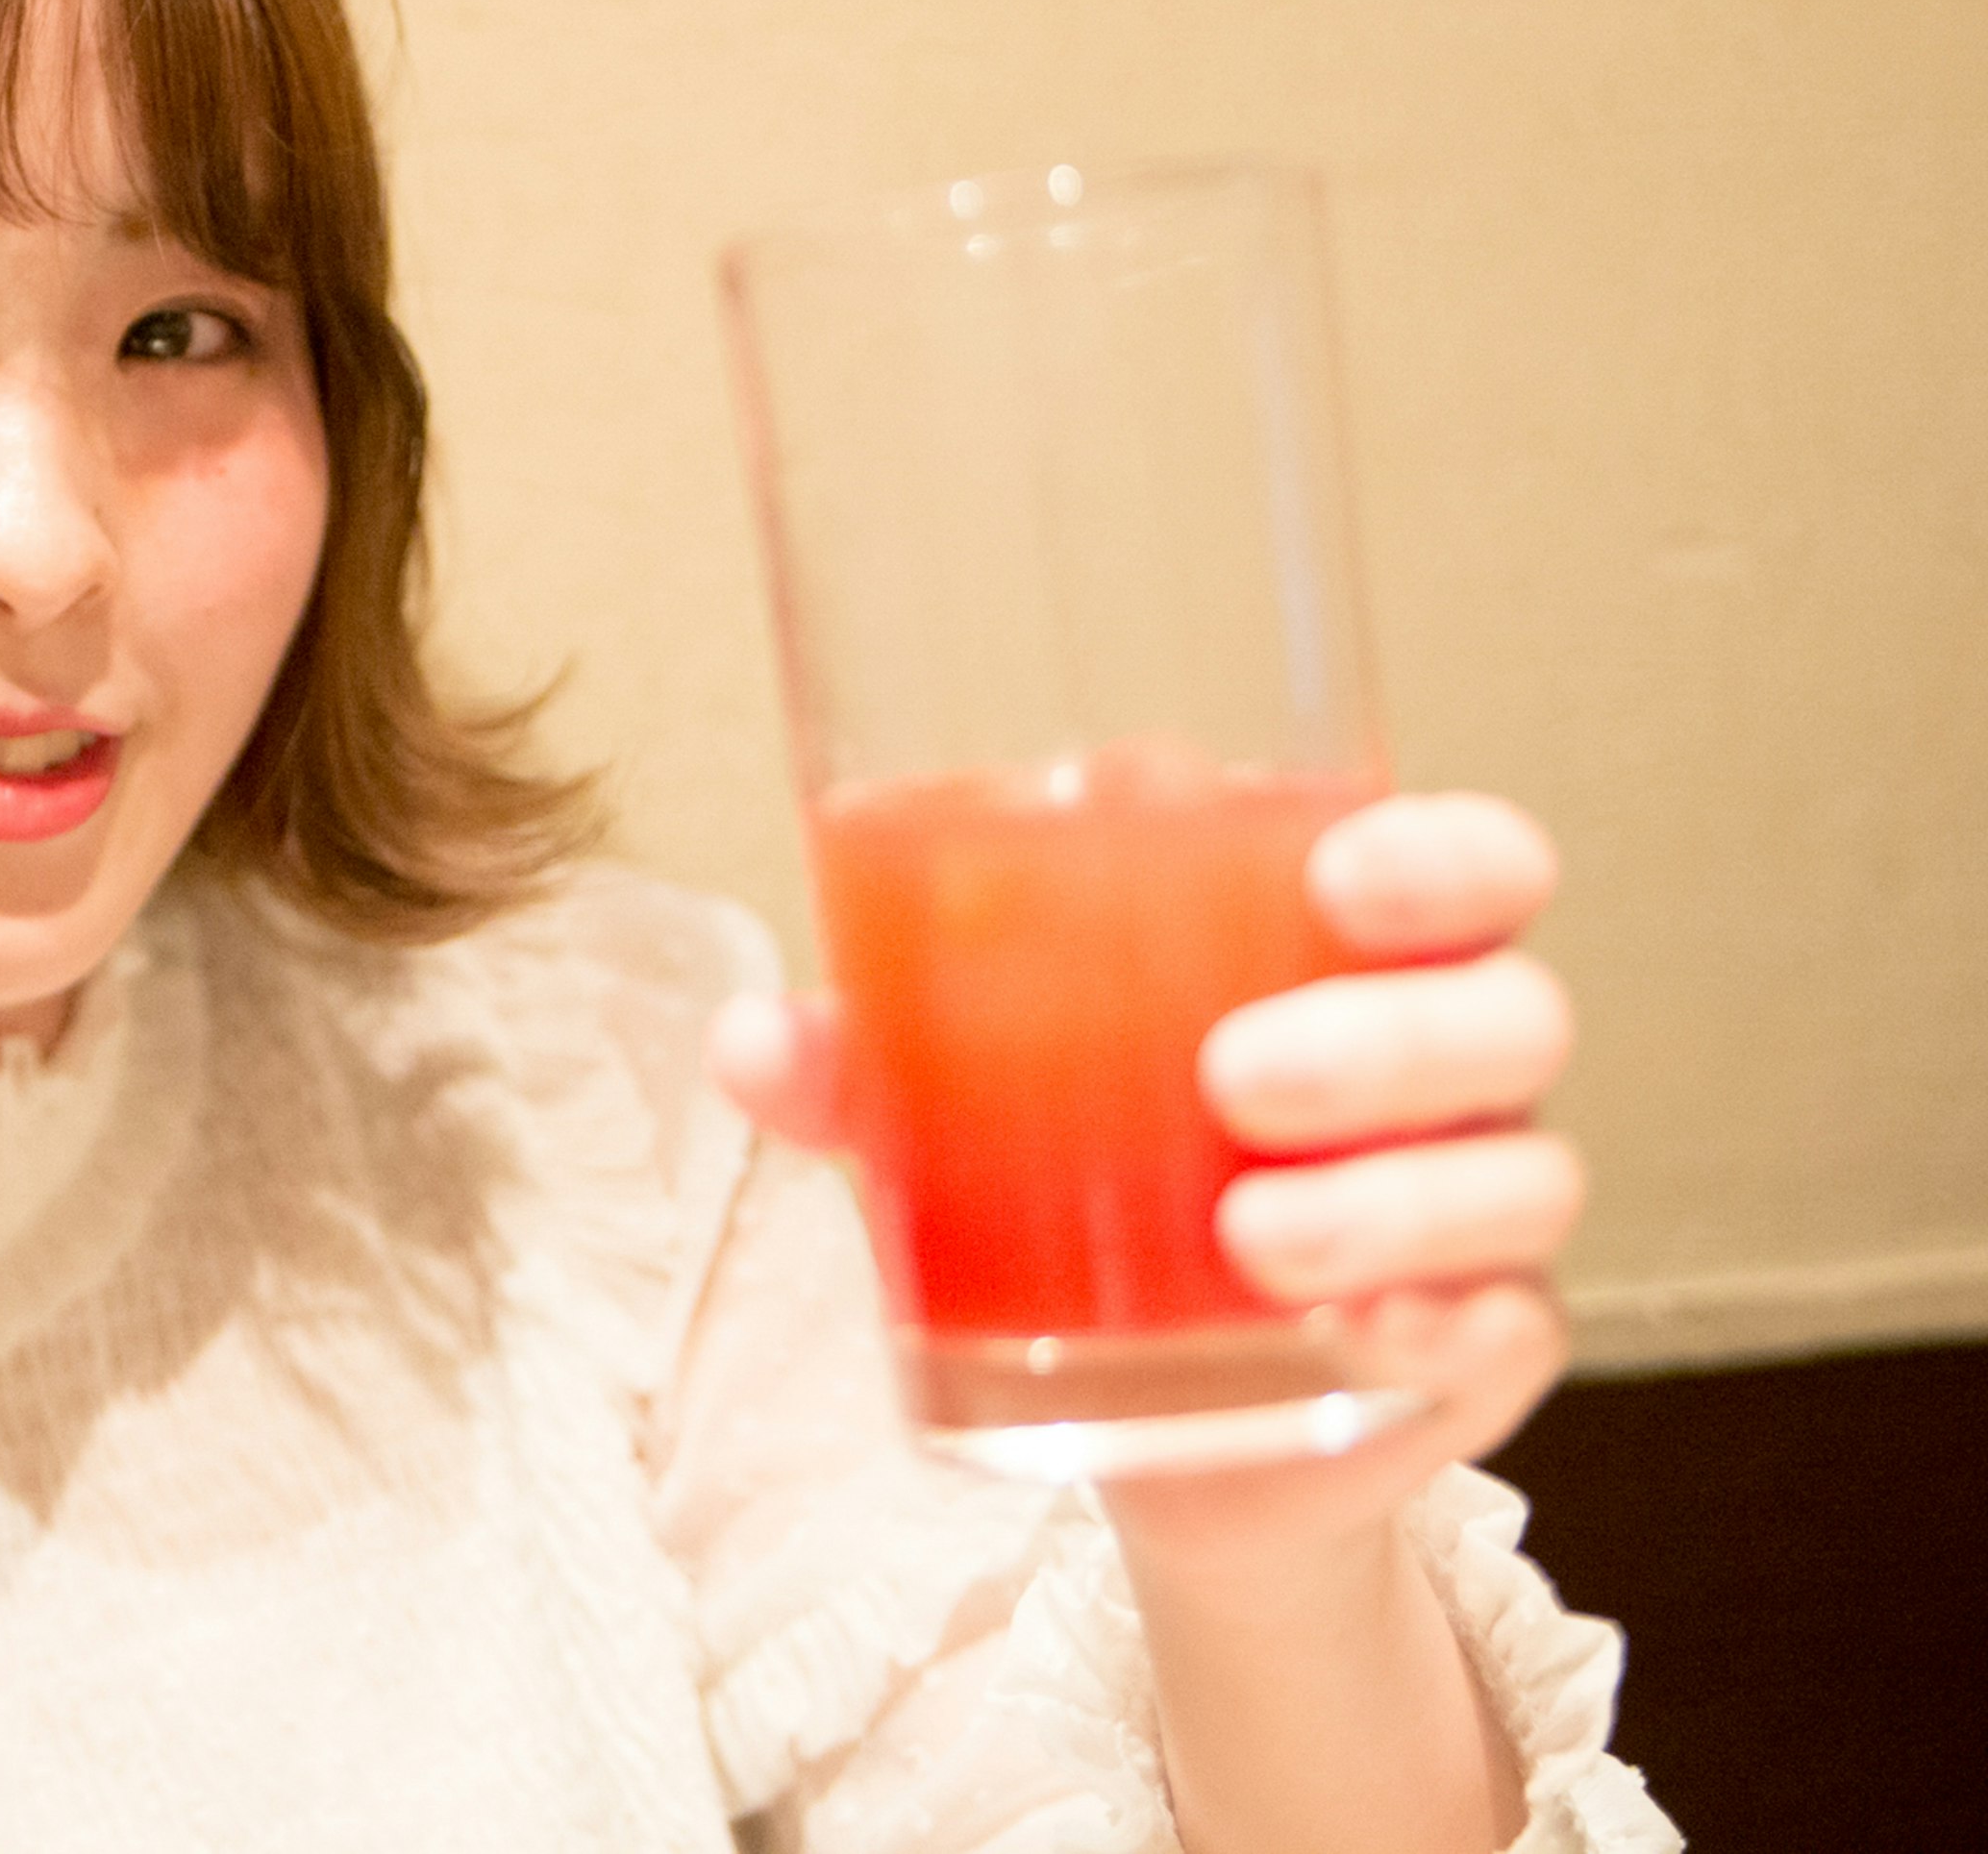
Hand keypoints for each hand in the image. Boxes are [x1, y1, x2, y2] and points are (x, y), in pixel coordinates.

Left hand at [705, 791, 1586, 1568]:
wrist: (1131, 1412)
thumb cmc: (1074, 1188)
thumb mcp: (965, 1112)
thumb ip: (870, 1065)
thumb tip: (752, 1038)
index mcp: (1351, 960)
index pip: (1475, 867)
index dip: (1447, 855)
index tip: (1339, 871)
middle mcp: (1445, 1076)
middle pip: (1507, 1013)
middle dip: (1389, 1035)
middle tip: (1236, 1075)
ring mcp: (1471, 1216)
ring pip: (1515, 1174)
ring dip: (1391, 1197)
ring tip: (1247, 1231)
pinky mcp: (1470, 1356)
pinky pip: (1510, 1332)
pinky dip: (1442, 1326)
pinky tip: (1360, 1334)